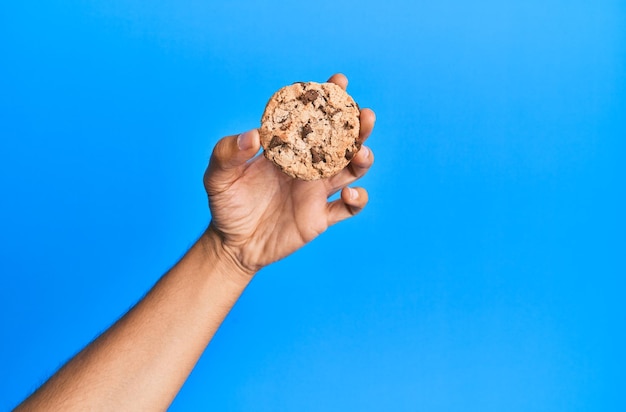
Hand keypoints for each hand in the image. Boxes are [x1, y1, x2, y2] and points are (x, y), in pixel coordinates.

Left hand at [203, 74, 374, 275]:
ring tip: (361, 153)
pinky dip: (358, 199)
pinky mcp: (321, 217)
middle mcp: (307, 165)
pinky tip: (350, 193)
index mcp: (287, 148)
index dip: (327, 99)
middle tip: (365, 114)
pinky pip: (349, 208)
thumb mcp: (217, 176)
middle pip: (342, 141)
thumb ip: (228, 152)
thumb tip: (252, 134)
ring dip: (363, 158)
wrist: (233, 244)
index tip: (338, 82)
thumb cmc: (226, 204)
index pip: (311, 118)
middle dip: (357, 126)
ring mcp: (317, 191)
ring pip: (352, 170)